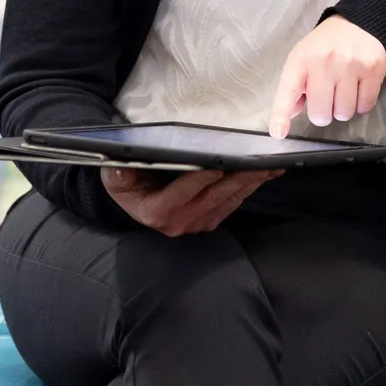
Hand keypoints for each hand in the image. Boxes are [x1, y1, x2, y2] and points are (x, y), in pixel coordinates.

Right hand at [101, 167, 279, 236]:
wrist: (135, 200)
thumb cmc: (127, 183)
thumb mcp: (115, 176)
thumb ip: (117, 173)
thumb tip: (119, 167)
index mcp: (156, 211)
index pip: (180, 194)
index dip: (199, 180)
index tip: (217, 166)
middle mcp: (178, 222)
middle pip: (213, 197)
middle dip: (238, 178)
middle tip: (258, 161)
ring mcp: (195, 224)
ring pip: (228, 201)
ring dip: (250, 183)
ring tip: (270, 165)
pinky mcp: (209, 221)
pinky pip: (232, 204)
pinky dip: (248, 188)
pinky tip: (263, 174)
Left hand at [268, 16, 385, 137]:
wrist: (358, 22)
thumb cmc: (325, 46)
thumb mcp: (302, 59)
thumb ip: (294, 87)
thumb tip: (290, 114)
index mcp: (301, 61)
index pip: (288, 92)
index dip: (281, 115)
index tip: (279, 132)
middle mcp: (324, 62)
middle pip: (321, 114)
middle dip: (323, 112)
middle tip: (327, 97)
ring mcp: (350, 65)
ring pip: (344, 113)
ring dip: (343, 109)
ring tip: (343, 90)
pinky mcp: (373, 69)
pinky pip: (365, 106)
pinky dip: (361, 104)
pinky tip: (358, 88)